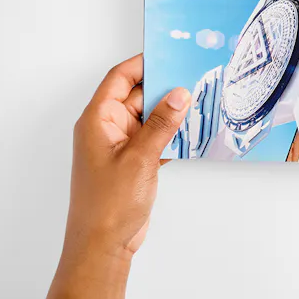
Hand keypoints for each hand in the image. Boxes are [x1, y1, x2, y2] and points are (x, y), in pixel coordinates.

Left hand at [65, 54, 189, 262]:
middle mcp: (107, 129)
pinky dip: (173, 135)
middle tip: (194, 78)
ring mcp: (121, 146)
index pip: (119, 79)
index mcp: (98, 120)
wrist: (103, 245)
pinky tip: (194, 133)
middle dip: (165, 88)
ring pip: (150, 118)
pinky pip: (156, 138)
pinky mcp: (135, 163)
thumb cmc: (108, 204)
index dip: (142, 63)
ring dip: (172, 114)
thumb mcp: (140, 157)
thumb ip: (161, 123)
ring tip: (200, 104)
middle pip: (137, 96)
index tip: (169, 53)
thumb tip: (180, 94)